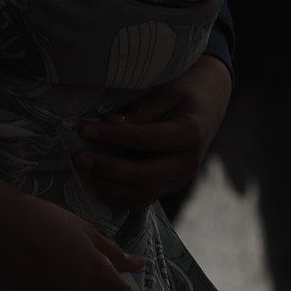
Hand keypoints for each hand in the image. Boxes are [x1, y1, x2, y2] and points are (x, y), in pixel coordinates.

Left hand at [75, 58, 231, 210]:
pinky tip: (97, 185)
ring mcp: (180, 178)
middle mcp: (187, 162)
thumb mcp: (167, 92)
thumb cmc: (187, 91)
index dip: (113, 137)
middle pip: (142, 176)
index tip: (85, 130)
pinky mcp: (170, 185)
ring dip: (108, 186)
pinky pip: (142, 199)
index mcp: (189, 134)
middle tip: (79, 158)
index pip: (145, 139)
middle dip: (106, 169)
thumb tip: (109, 123)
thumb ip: (141, 111)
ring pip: (141, 194)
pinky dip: (118, 197)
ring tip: (83, 172)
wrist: (210, 103)